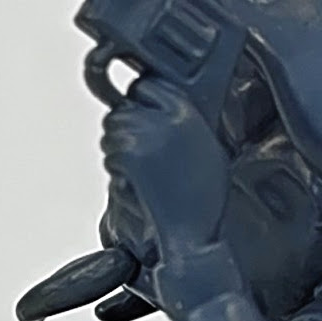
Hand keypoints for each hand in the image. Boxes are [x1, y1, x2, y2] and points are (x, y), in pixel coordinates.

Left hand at [100, 81, 230, 259]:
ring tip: (145, 174)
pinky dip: (119, 171)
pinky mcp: (128, 158)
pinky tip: (140, 187)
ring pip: (111, 132)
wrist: (193, 235)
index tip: (146, 120)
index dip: (143, 104)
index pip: (148, 86)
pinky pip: (110, 157)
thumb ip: (187, 125)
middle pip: (124, 107)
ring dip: (119, 150)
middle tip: (142, 155)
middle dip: (126, 128)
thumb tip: (165, 115)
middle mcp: (165, 119)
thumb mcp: (210, 152)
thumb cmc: (204, 202)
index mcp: (188, 114)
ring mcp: (143, 137)